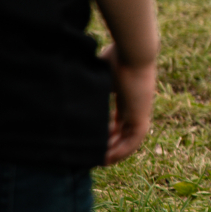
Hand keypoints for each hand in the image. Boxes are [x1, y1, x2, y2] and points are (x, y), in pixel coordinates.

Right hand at [100, 44, 154, 164]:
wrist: (133, 50)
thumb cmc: (116, 56)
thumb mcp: (99, 75)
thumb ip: (90, 84)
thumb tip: (67, 85)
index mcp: (128, 96)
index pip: (119, 119)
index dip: (108, 131)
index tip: (94, 139)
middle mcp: (137, 105)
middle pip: (124, 131)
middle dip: (110, 144)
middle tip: (95, 155)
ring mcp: (141, 110)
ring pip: (131, 138)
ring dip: (117, 151)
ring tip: (101, 161)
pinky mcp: (141, 113)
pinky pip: (135, 139)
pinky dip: (123, 150)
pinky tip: (109, 158)